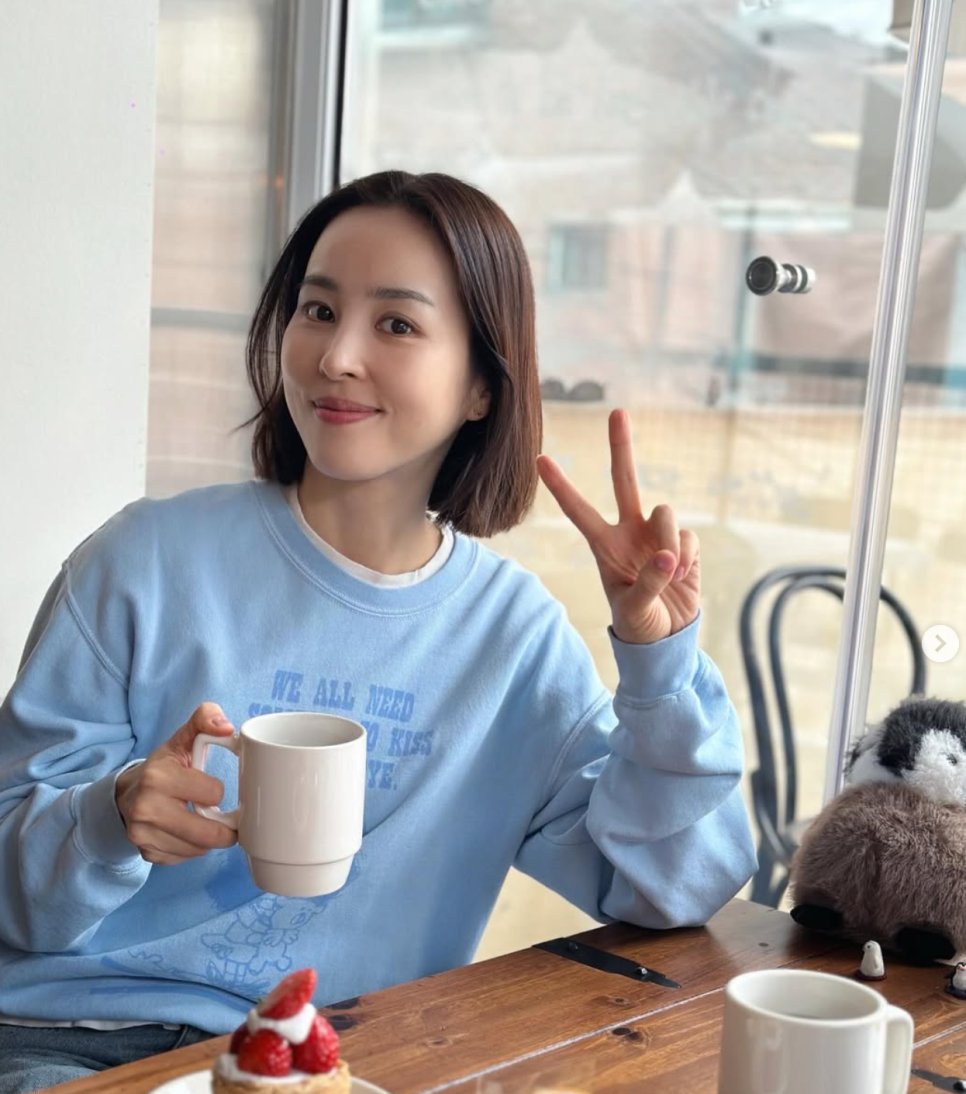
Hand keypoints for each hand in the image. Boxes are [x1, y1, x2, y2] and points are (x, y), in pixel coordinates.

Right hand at [115, 702, 238, 864]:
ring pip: (198, 849)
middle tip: (224, 817)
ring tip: (203, 821)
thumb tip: (226, 727)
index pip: (214, 793)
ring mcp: (143, 835)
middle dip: (223, 826)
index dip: (216, 790)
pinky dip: (192, 848)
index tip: (208, 787)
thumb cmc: (164, 766)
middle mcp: (146, 808)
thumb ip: (206, 718)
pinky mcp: (146, 853)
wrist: (128, 792)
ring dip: (208, 839)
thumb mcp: (183, 737)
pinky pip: (183, 859)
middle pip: (207, 833)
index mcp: (158, 777)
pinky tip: (186, 832)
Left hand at [537, 409, 699, 644]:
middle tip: (617, 411)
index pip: (578, 511)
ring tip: (670, 574)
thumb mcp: (633, 610)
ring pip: (666, 512)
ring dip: (670, 541)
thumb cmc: (638, 624)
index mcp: (604, 546)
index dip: (561, 486)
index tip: (540, 459)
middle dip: (621, 446)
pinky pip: (689, 535)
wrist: (667, 638)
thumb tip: (667, 556)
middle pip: (624, 481)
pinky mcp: (684, 544)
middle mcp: (629, 532)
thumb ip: (647, 583)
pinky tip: (681, 575)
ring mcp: (657, 535)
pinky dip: (687, 554)